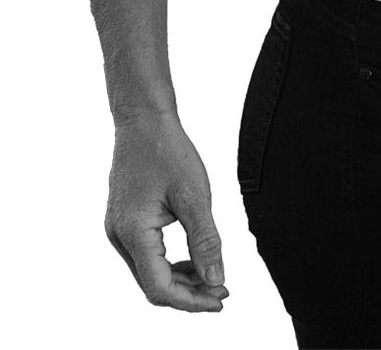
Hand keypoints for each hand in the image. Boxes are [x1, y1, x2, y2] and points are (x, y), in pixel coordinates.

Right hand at [104, 112, 230, 311]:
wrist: (143, 119)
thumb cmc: (167, 150)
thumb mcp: (194, 195)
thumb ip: (205, 241)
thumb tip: (216, 280)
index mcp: (132, 232)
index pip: (160, 287)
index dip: (191, 301)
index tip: (220, 299)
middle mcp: (119, 236)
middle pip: (153, 285)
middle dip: (189, 294)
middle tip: (222, 292)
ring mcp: (118, 230)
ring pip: (149, 272)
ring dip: (180, 280)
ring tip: (212, 278)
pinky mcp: (123, 221)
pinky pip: (146, 255)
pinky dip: (169, 263)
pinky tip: (192, 259)